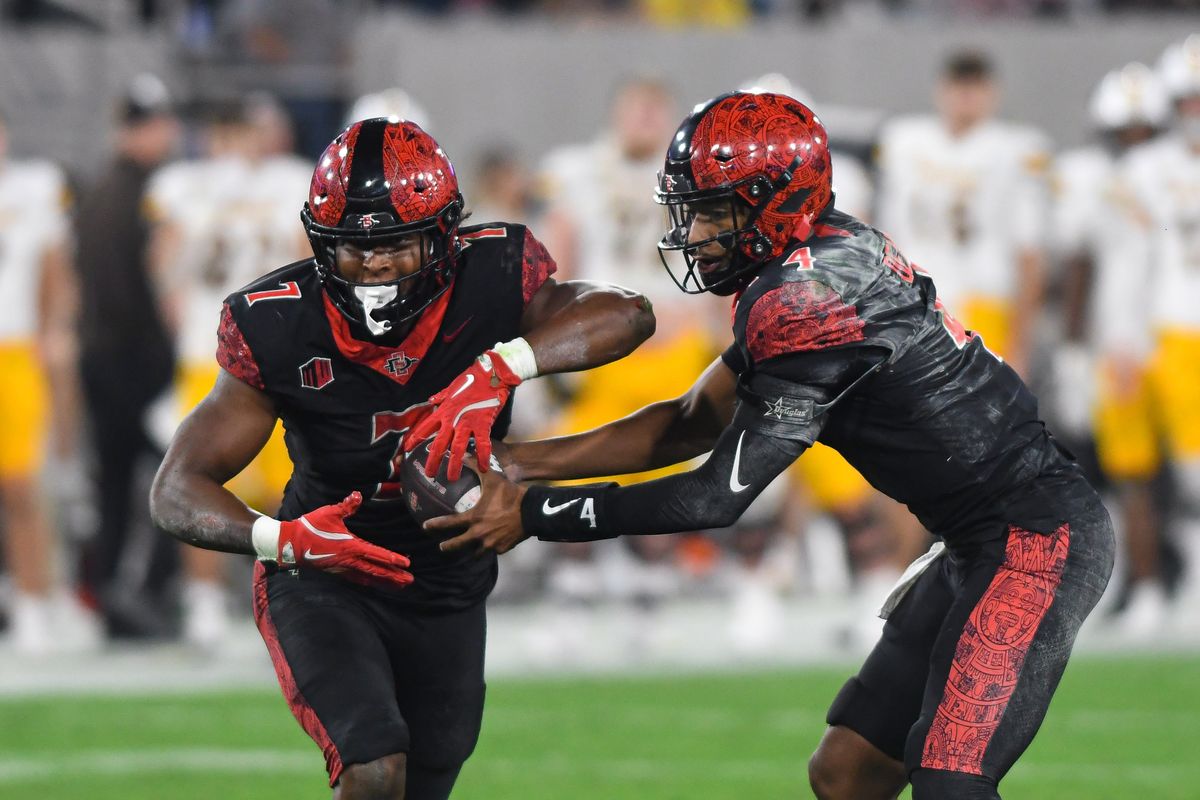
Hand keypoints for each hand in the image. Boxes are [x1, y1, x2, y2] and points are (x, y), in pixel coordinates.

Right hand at [277, 492, 413, 590]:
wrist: (290, 544)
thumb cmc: (310, 527)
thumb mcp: (329, 513)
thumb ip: (347, 505)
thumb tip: (358, 494)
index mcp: (350, 546)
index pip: (376, 554)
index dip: (392, 559)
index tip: (406, 564)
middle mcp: (349, 560)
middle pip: (376, 570)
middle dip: (394, 576)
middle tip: (410, 581)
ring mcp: (343, 568)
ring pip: (369, 577)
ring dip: (385, 582)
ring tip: (400, 586)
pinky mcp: (337, 571)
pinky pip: (357, 579)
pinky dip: (370, 582)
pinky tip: (377, 584)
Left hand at [405, 350, 521, 480]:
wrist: (491, 373)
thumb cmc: (472, 379)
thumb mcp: (452, 387)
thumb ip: (441, 396)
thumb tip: (432, 400)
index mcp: (444, 410)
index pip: (425, 427)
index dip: (416, 438)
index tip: (407, 449)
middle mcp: (453, 419)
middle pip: (439, 444)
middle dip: (433, 460)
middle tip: (430, 474)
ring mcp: (467, 422)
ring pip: (457, 448)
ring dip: (454, 464)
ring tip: (452, 478)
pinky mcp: (483, 423)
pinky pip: (482, 444)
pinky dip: (483, 456)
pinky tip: (483, 468)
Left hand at [426, 461, 529, 554]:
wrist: (532, 511)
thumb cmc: (510, 494)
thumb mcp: (492, 478)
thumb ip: (476, 467)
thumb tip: (464, 455)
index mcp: (473, 518)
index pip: (449, 524)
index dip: (435, 525)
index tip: (425, 527)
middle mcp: (479, 534)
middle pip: (458, 545)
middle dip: (448, 546)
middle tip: (442, 546)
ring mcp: (491, 544)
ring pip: (476, 553)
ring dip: (471, 551)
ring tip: (469, 549)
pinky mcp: (503, 549)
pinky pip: (494, 550)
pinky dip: (492, 547)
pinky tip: (493, 543)